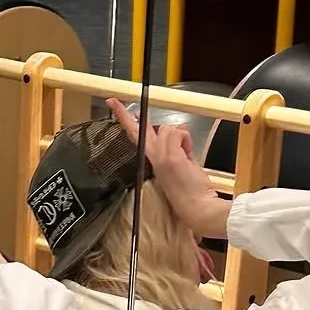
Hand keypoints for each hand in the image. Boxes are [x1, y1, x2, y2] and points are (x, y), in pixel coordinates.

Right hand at [107, 98, 228, 238]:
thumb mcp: (182, 164)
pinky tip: (188, 156)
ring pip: (167, 128)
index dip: (126, 122)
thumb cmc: (190, 192)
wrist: (197, 209)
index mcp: (153, 162)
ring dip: (180, 137)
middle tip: (111, 101)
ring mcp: (159, 157)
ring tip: (185, 155)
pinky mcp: (169, 157)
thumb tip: (179, 132)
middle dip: (124, 115)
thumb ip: (178, 147)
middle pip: (139, 131)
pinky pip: (178, 132)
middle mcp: (152, 159)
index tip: (114, 106)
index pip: (137, 139)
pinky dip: (186, 140)